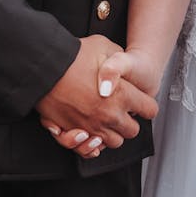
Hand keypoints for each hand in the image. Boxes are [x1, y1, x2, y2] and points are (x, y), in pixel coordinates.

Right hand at [36, 35, 157, 157]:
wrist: (46, 67)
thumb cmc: (75, 56)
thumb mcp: (104, 46)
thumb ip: (118, 58)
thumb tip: (122, 64)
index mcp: (123, 94)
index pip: (149, 110)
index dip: (146, 104)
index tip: (140, 101)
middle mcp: (110, 115)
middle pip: (132, 131)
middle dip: (129, 121)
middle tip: (122, 110)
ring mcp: (92, 126)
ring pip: (113, 142)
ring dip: (112, 133)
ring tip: (105, 119)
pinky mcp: (74, 133)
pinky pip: (90, 149)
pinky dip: (92, 144)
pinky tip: (91, 132)